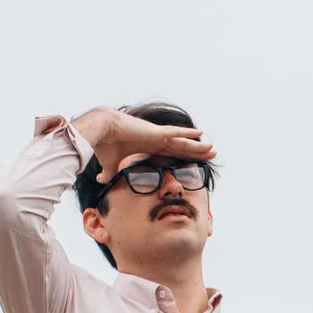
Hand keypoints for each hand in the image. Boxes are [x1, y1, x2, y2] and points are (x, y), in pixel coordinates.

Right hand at [65, 107, 216, 181]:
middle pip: (181, 148)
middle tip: (210, 155)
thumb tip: (101, 181)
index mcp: (147, 147)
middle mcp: (155, 140)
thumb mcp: (110, 164)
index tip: (193, 162)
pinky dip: (188, 133)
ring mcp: (157, 135)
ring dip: (198, 146)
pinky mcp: (156, 132)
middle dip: (196, 153)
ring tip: (212, 148)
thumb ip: (110, 173)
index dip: (182, 158)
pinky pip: (176, 133)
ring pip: (183, 142)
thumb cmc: (104, 145)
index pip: (170, 154)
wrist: (100, 131)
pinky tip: (200, 133)